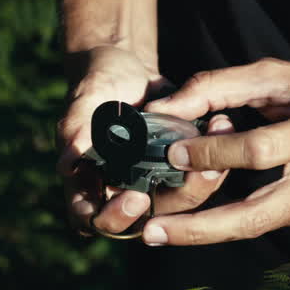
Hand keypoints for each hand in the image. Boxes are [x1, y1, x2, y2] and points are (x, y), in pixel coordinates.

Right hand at [58, 46, 234, 235]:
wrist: (124, 69)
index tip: (136, 196)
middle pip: (153, 216)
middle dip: (182, 195)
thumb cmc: (94, 87)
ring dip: (206, 174)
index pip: (97, 220)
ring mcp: (154, 182)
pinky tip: (222, 124)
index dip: (117, 217)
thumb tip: (66, 163)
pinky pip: (201, 173)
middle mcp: (123, 192)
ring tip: (218, 135)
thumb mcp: (83, 102)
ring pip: (184, 198)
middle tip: (203, 170)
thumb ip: (75, 131)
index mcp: (90, 185)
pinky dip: (216, 153)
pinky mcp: (181, 167)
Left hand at [139, 57, 289, 245]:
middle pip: (254, 217)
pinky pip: (269, 220)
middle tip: (152, 231)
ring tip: (160, 231)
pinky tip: (197, 219)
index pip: (258, 151)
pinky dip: (232, 220)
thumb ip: (223, 85)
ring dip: (207, 232)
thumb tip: (167, 107)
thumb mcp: (285, 74)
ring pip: (257, 227)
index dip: (212, 152)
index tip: (171, 151)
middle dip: (200, 229)